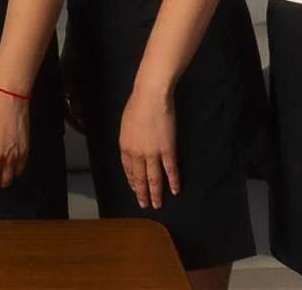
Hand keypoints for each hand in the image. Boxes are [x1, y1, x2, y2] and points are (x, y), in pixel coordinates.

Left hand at [118, 84, 178, 210]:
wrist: (150, 97)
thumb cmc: (137, 104)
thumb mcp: (126, 124)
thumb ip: (130, 138)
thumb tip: (133, 144)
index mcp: (125, 146)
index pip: (128, 169)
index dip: (132, 180)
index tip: (135, 188)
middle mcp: (137, 154)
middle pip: (139, 177)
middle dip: (141, 192)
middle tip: (144, 205)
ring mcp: (152, 154)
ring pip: (154, 179)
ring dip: (155, 193)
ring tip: (157, 205)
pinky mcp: (167, 150)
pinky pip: (171, 170)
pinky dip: (174, 182)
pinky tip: (176, 191)